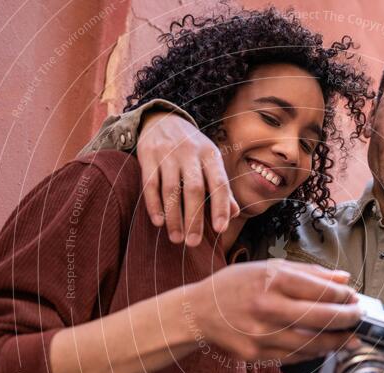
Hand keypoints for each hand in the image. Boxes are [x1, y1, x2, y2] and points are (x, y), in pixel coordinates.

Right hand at [138, 111, 238, 245]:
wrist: (163, 119)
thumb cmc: (193, 148)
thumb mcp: (210, 162)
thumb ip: (222, 188)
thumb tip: (235, 213)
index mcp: (210, 155)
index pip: (219, 183)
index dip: (220, 207)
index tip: (221, 229)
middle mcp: (190, 153)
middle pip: (194, 190)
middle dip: (194, 219)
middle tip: (193, 243)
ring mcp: (167, 154)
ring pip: (171, 190)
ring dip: (174, 217)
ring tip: (176, 239)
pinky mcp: (147, 156)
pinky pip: (150, 184)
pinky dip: (154, 205)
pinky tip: (159, 222)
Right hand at [185, 259, 362, 362]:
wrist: (198, 313)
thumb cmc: (234, 286)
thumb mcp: (268, 268)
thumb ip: (308, 272)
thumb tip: (343, 279)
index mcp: (271, 280)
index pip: (320, 289)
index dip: (344, 296)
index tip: (353, 297)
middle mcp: (267, 307)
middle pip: (322, 317)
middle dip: (348, 318)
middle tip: (359, 317)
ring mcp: (261, 334)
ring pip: (312, 342)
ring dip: (336, 341)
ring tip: (348, 336)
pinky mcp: (257, 354)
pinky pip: (295, 356)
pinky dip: (313, 352)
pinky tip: (322, 346)